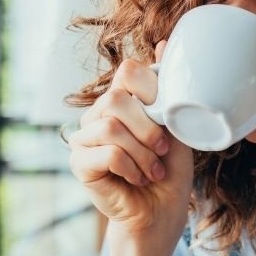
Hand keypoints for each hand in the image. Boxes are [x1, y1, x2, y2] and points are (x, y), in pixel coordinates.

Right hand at [68, 41, 193, 254]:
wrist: (161, 212)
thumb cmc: (170, 170)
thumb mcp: (177, 125)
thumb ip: (168, 89)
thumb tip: (163, 42)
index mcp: (122, 100)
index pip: (128, 71)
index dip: (152, 91)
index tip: (167, 119)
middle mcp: (98, 113)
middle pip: (117, 99)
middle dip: (149, 128)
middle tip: (163, 151)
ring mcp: (84, 137)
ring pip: (111, 126)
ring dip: (142, 153)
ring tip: (153, 170)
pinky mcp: (79, 162)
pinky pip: (105, 152)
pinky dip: (131, 167)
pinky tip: (139, 179)